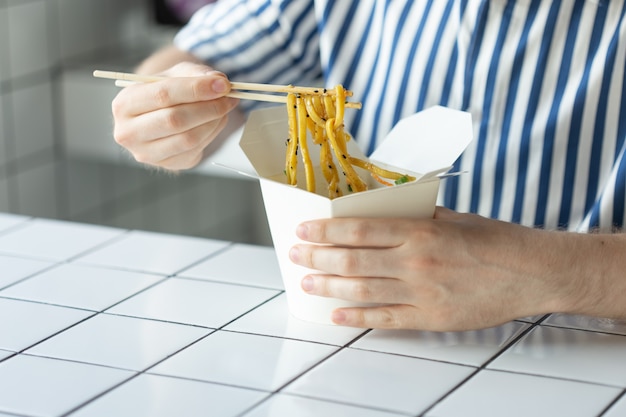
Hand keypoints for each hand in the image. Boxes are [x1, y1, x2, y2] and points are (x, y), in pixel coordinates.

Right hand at [111, 62, 239, 169]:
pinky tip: (215, 121)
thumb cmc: (165, 91)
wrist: (158, 116)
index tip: (222, 85)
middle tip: (229, 98)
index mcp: (124, 104)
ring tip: (224, 108)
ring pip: (188, 139)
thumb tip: (220, 82)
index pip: (162, 95)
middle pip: (174, 120)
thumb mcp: (175, 74)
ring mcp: (146, 153)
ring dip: (214, 122)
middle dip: (208, 107)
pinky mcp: (168, 165)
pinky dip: (212, 133)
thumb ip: (196, 74)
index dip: (196, 89)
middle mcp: (129, 132)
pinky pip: (196, 150)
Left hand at [289, 207, 586, 330]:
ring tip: (307, 283)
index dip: (325, 230)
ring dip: (328, 287)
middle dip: (317, 258)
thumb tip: (381, 209)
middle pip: (351, 260)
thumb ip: (414, 216)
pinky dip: (358, 318)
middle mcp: (414, 262)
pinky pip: (386, 319)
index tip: (303, 229)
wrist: (531, 272)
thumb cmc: (493, 240)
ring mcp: (420, 293)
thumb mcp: (452, 217)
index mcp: (419, 232)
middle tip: (295, 256)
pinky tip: (338, 315)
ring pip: (361, 291)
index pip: (358, 229)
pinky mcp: (430, 318)